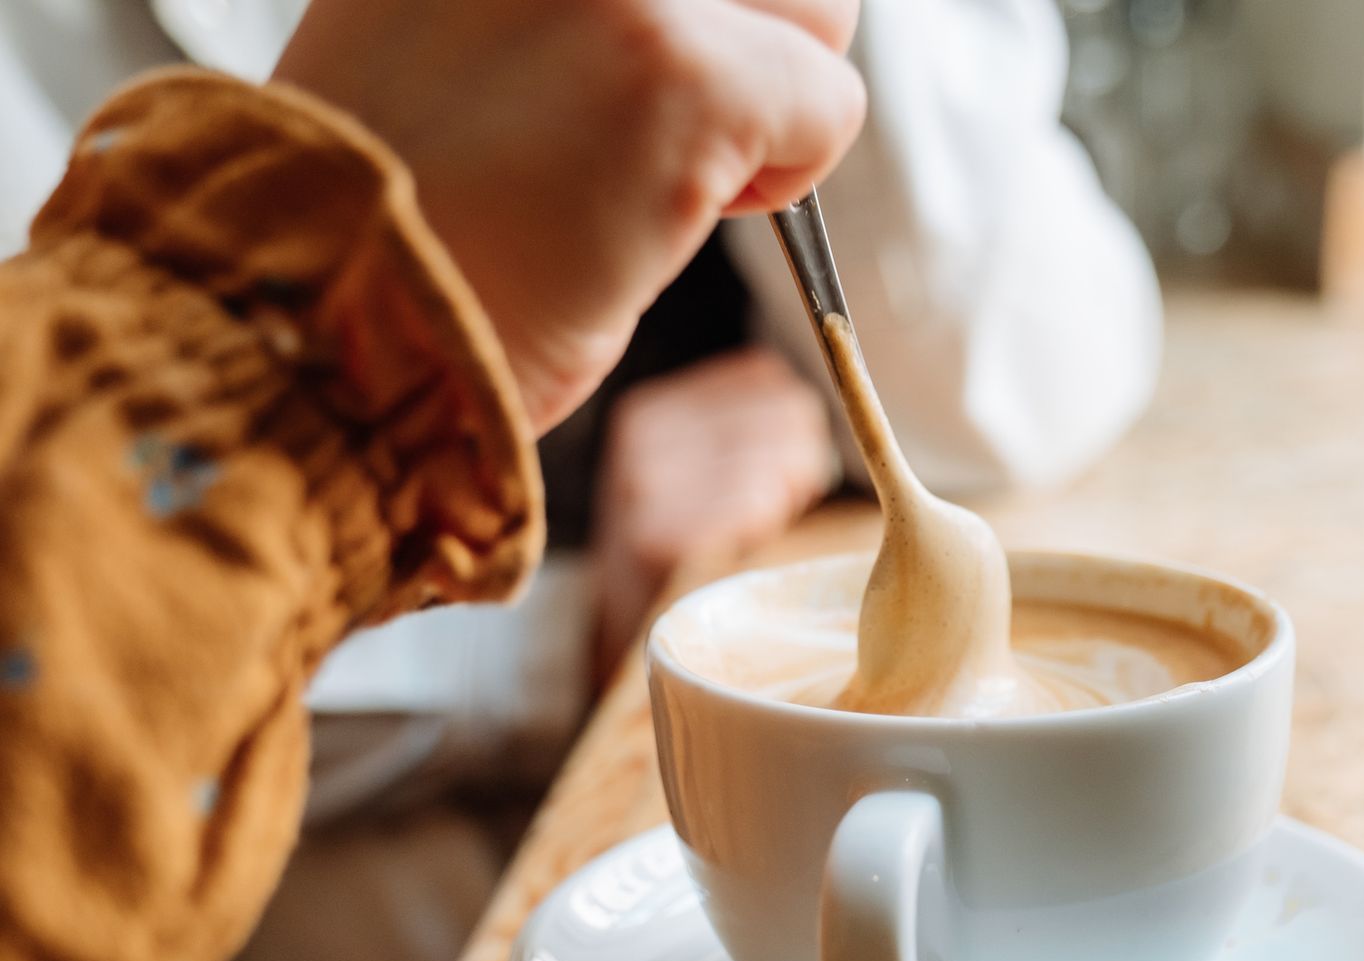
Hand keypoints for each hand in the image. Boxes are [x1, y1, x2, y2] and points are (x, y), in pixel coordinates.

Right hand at [275, 0, 864, 429]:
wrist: (330, 323)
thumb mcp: (453, 28)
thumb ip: (568, 0)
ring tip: (657, 178)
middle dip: (756, 44)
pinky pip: (830, 108)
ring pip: (820, 11)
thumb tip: (702, 14)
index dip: (702, 14)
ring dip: (771, 107)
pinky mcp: (681, 75)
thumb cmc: (392, 211)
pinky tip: (666, 220)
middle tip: (664, 133)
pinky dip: (784, 184)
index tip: (645, 80)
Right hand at [591, 347, 835, 679]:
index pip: (766, 376)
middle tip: (778, 508)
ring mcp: (646, 484)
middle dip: (803, 460)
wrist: (633, 637)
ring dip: (791, 496)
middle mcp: (643, 436)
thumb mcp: (696, 473)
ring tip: (759, 530)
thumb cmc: (687, 552)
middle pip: (787, 410)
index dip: (797, 423)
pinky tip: (745, 547)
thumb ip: (744, 428)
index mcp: (652, 410)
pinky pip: (756, 501)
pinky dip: (768, 526)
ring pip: (779, 457)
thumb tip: (812, 397)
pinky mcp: (658, 534)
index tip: (783, 468)